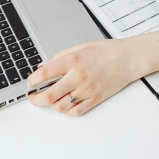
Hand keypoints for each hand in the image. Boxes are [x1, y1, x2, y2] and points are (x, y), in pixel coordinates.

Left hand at [26, 37, 141, 115]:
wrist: (128, 58)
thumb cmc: (106, 51)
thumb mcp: (80, 46)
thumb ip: (60, 56)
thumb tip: (44, 67)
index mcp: (73, 60)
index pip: (46, 73)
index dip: (33, 80)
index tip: (30, 82)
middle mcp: (78, 76)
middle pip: (50, 96)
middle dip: (37, 99)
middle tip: (33, 98)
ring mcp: (87, 90)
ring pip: (61, 107)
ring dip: (52, 105)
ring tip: (50, 100)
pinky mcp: (95, 99)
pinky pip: (76, 111)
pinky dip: (66, 111)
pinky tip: (65, 104)